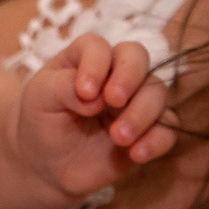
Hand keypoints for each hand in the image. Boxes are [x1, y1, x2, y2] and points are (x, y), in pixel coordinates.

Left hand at [16, 33, 176, 199]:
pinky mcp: (146, 131)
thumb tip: (96, 97)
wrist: (47, 162)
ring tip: (117, 137)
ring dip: (142, 113)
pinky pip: (168, 129)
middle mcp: (113, 74)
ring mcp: (133, 101)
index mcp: (83, 58)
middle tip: (113, 101)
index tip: (84, 91)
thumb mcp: (40, 97)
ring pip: (157, 91)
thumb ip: (63, 88)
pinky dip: (158, 139)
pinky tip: (136, 154)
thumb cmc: (41, 119)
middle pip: (137, 56)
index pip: (98, 46)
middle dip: (130, 76)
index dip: (96, 64)